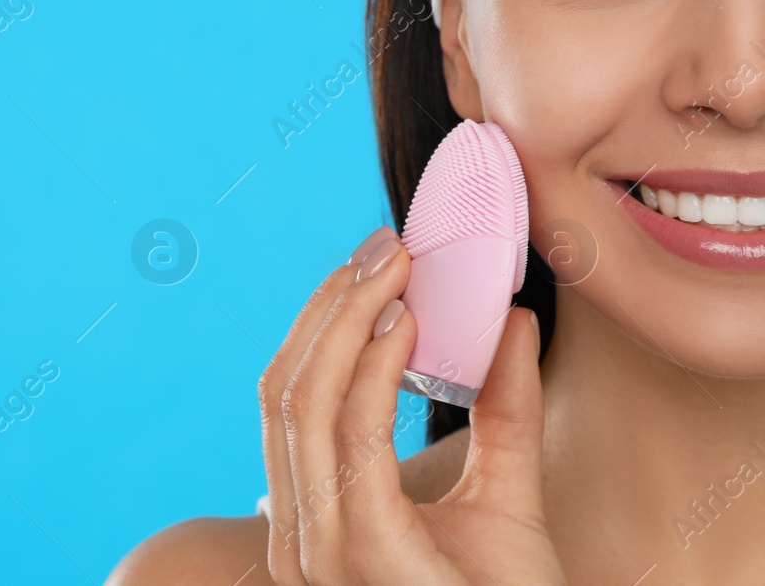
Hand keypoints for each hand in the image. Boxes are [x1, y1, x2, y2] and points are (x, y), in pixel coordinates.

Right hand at [255, 227, 566, 584]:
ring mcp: (319, 549)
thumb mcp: (507, 496)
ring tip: (395, 267)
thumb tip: (512, 320)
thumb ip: (505, 411)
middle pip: (284, 388)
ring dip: (346, 319)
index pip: (289, 397)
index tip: (373, 261)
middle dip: (328, 304)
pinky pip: (348, 437)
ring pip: (302, 402)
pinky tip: (403, 323)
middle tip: (382, 245)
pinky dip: (369, 367)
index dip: (320, 320)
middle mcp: (299, 534)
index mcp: (315, 519)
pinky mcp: (360, 552)